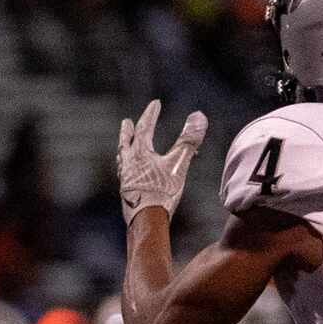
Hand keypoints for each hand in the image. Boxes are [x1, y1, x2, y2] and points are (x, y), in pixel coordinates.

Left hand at [116, 100, 207, 219]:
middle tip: (126, 122)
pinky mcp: (127, 194)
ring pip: (123, 160)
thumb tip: (199, 116)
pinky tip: (131, 175)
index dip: (151, 114)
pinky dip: (128, 169)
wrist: (147, 220)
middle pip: (127, 143)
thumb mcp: (179, 164)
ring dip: (125, 150)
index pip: (145, 128)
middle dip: (128, 131)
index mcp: (140, 153)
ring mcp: (126, 179)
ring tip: (124, 148)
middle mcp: (129, 164)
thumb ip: (188, 140)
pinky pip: (125, 175)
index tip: (155, 103)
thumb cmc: (162, 192)